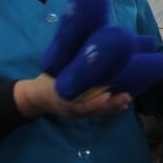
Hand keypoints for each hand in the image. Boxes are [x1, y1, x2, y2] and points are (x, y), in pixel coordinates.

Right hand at [14, 75, 131, 118]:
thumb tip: (83, 47)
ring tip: (127, 99)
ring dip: (113, 107)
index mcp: (60, 97)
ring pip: (96, 113)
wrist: (35, 98)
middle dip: (109, 104)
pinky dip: (110, 110)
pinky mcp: (80, 115)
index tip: (107, 94)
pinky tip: (122, 106)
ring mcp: (75, 114)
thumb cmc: (46, 81)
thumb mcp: (52, 73)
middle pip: (91, 109)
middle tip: (125, 95)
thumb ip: (67, 67)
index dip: (93, 101)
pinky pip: (96, 114)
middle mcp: (69, 108)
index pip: (77, 103)